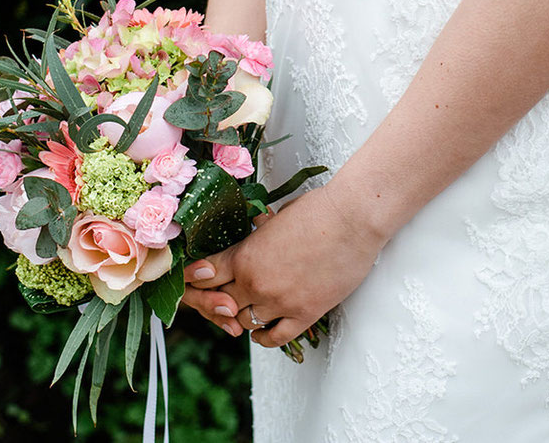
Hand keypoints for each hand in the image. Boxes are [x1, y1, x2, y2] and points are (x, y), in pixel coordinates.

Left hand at [179, 186, 386, 347]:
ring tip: (244, 310)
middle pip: (221, 304)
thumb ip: (258, 233)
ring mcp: (280, 303)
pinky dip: (263, 337)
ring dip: (242, 316)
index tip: (196, 279)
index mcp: (245, 256)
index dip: (197, 278)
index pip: (206, 276)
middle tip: (221, 297)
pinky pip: (274, 339)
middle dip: (217, 300)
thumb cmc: (317, 210)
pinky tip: (261, 331)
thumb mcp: (276, 217)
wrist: (353, 219)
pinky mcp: (304, 315)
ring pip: (245, 323)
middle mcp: (256, 284)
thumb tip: (254, 228)